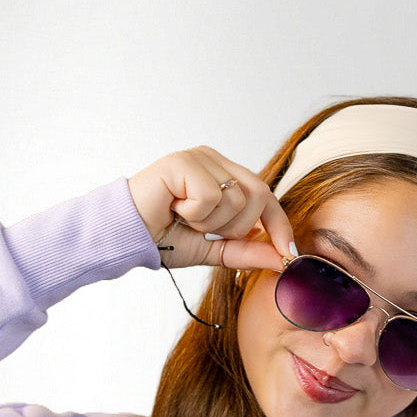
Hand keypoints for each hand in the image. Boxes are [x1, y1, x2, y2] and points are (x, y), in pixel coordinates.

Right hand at [127, 146, 293, 273]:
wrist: (128, 236)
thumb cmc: (164, 237)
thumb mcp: (215, 249)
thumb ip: (247, 251)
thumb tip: (283, 259)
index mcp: (224, 175)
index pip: (267, 197)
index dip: (279, 226)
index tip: (288, 254)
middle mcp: (215, 160)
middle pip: (259, 195)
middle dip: (237, 227)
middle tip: (204, 230)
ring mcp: (200, 157)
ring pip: (237, 198)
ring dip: (211, 223)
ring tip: (185, 218)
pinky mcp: (184, 161)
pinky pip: (211, 196)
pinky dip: (194, 215)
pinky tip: (174, 209)